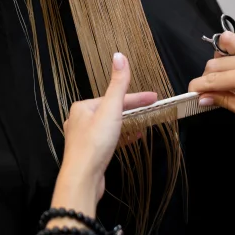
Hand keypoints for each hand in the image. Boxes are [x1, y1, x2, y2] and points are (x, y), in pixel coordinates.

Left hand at [51, 53, 156, 217]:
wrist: (83, 179)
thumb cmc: (95, 143)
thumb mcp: (111, 110)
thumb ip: (118, 84)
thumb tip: (119, 56)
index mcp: (82, 107)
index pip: (114, 97)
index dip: (136, 97)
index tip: (155, 98)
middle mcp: (79, 120)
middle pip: (111, 109)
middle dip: (132, 109)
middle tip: (152, 109)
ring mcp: (83, 137)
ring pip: (110, 124)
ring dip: (128, 123)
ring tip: (145, 124)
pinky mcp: (89, 153)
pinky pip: (108, 139)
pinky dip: (121, 136)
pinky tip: (133, 139)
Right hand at [189, 28, 234, 125]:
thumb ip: (226, 102)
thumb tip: (204, 98)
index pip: (210, 80)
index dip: (196, 87)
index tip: (192, 94)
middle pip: (213, 62)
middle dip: (208, 77)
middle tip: (214, 91)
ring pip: (226, 40)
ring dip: (223, 54)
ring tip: (229, 69)